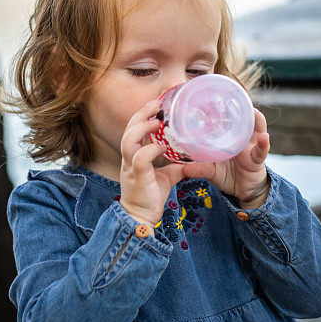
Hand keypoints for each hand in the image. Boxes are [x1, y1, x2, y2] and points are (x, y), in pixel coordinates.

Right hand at [118, 99, 187, 234]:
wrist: (140, 218)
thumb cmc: (149, 196)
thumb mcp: (166, 176)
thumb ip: (176, 165)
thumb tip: (192, 157)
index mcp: (134, 155)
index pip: (133, 128)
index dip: (142, 115)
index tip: (155, 104)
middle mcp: (129, 158)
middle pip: (129, 128)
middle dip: (141, 114)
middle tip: (156, 103)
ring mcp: (130, 167)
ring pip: (128, 140)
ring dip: (142, 128)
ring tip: (157, 120)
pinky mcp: (137, 177)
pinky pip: (140, 158)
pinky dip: (151, 150)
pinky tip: (162, 147)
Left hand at [182, 108, 270, 208]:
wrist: (243, 191)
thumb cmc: (227, 175)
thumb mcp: (211, 171)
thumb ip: (200, 168)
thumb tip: (183, 168)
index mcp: (230, 137)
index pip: (228, 119)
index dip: (225, 108)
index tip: (217, 97)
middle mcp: (242, 138)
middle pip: (244, 119)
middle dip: (242, 108)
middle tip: (236, 98)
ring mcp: (252, 146)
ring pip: (257, 129)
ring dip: (256, 120)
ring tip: (254, 112)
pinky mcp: (258, 158)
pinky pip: (262, 150)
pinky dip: (264, 144)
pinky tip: (264, 137)